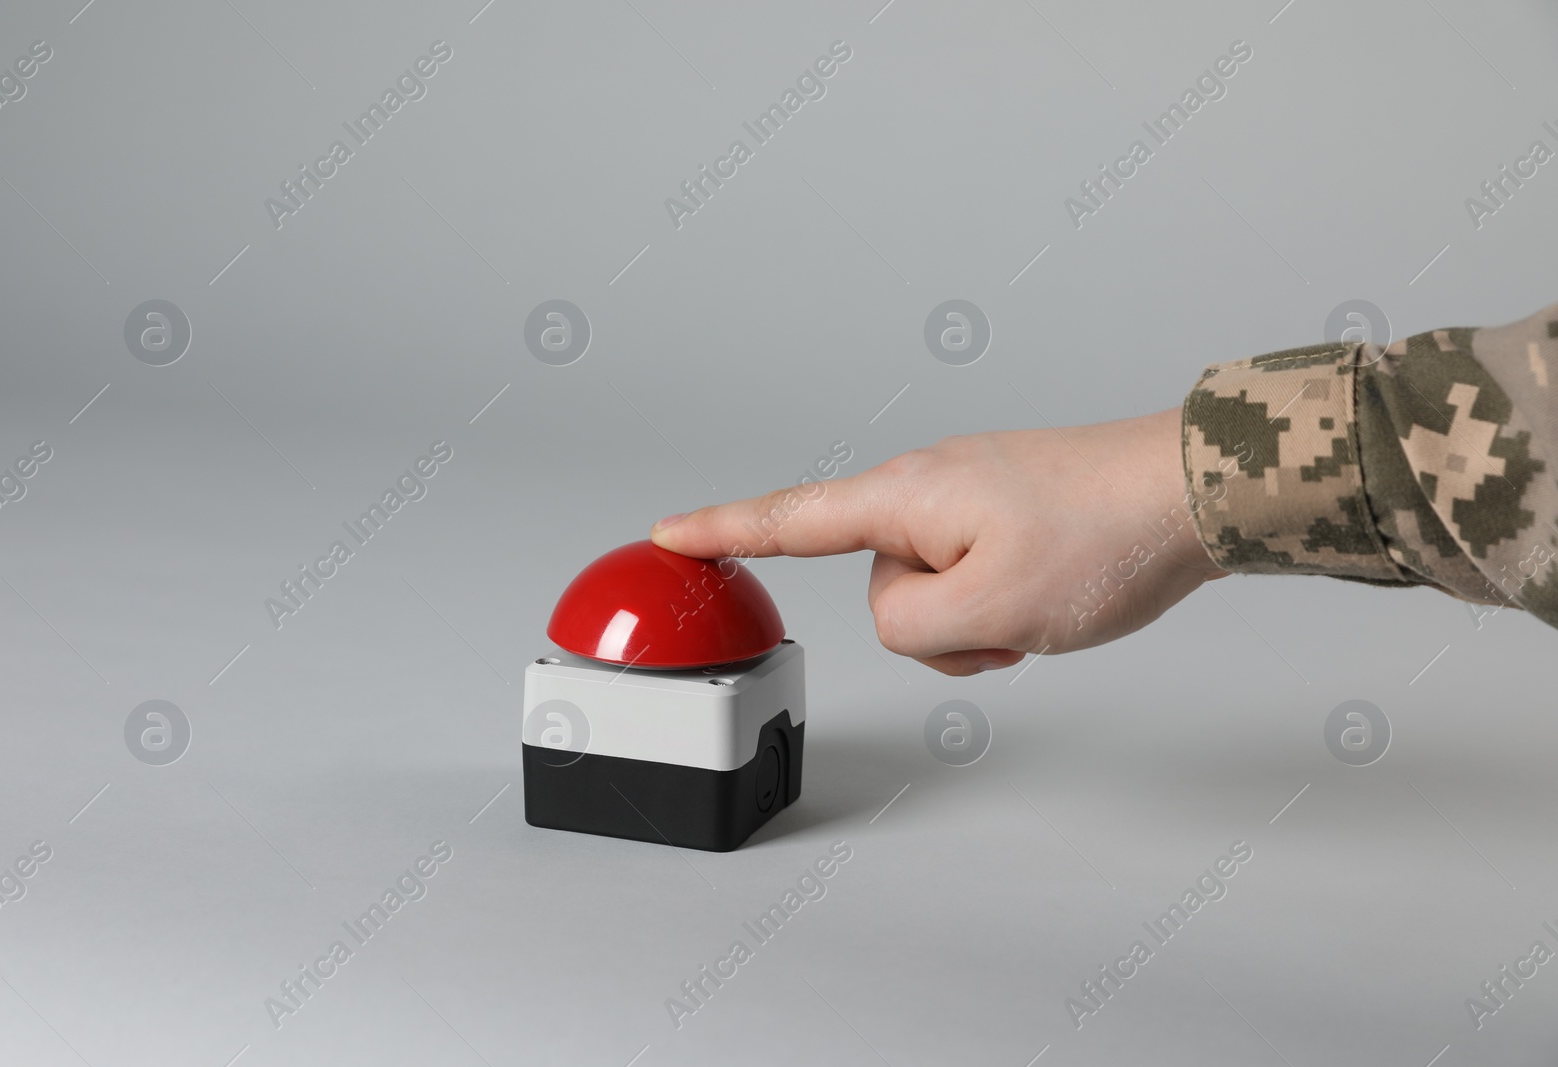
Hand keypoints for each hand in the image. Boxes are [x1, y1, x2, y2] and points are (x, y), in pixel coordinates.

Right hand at [648, 407, 1227, 675]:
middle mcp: (928, 485)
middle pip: (885, 586)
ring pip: (936, 592)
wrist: (1195, 490)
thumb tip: (900, 616)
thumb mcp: (992, 608)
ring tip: (1045, 603)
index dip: (722, 530)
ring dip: (983, 621)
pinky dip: (1008, 605)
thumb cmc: (1104, 536)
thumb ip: (909, 628)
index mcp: (907, 496)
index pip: (790, 517)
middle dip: (939, 628)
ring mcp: (971, 496)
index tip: (667, 532)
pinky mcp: (1008, 510)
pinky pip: (976, 577)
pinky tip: (1058, 594)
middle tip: (1011, 620)